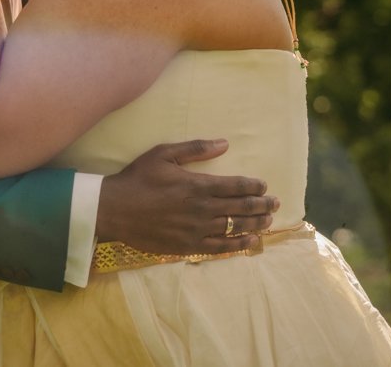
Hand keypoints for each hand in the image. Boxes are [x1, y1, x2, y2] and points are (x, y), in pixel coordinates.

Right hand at [96, 140, 279, 255]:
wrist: (113, 209)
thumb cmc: (139, 178)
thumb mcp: (164, 153)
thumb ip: (196, 148)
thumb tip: (224, 143)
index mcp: (197, 184)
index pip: (236, 186)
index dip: (254, 186)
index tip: (264, 186)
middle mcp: (201, 208)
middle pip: (240, 207)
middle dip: (261, 205)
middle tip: (276, 204)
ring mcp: (195, 229)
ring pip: (233, 227)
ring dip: (254, 224)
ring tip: (268, 221)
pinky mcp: (187, 246)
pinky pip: (218, 246)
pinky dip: (237, 245)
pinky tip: (250, 243)